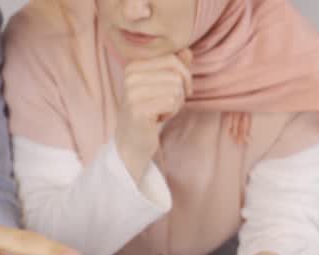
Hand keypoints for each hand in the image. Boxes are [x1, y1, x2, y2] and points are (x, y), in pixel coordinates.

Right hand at [114, 49, 191, 180]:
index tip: (184, 90)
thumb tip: (187, 50)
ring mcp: (132, 93)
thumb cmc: (149, 110)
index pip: (172, 58)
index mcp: (134, 65)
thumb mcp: (162, 85)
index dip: (185, 74)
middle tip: (170, 104)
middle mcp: (131, 76)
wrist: (132, 140)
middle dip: (180, 91)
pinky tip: (158, 119)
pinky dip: (171, 112)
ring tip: (162, 111)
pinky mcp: (138, 109)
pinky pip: (170, 103)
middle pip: (176, 75)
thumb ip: (174, 67)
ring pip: (175, 89)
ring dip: (176, 104)